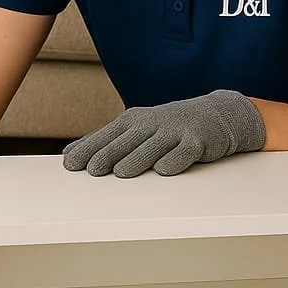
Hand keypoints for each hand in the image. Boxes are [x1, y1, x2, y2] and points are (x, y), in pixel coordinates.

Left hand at [61, 90, 265, 177]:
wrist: (218, 114)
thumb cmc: (169, 127)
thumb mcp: (137, 129)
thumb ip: (106, 141)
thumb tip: (69, 153)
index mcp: (133, 121)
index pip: (105, 136)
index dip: (87, 150)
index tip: (69, 165)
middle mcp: (151, 124)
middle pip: (124, 142)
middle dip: (106, 155)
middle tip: (90, 170)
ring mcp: (174, 131)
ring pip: (152, 147)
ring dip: (137, 159)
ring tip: (121, 173)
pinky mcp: (197, 141)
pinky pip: (184, 152)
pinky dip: (175, 160)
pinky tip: (164, 170)